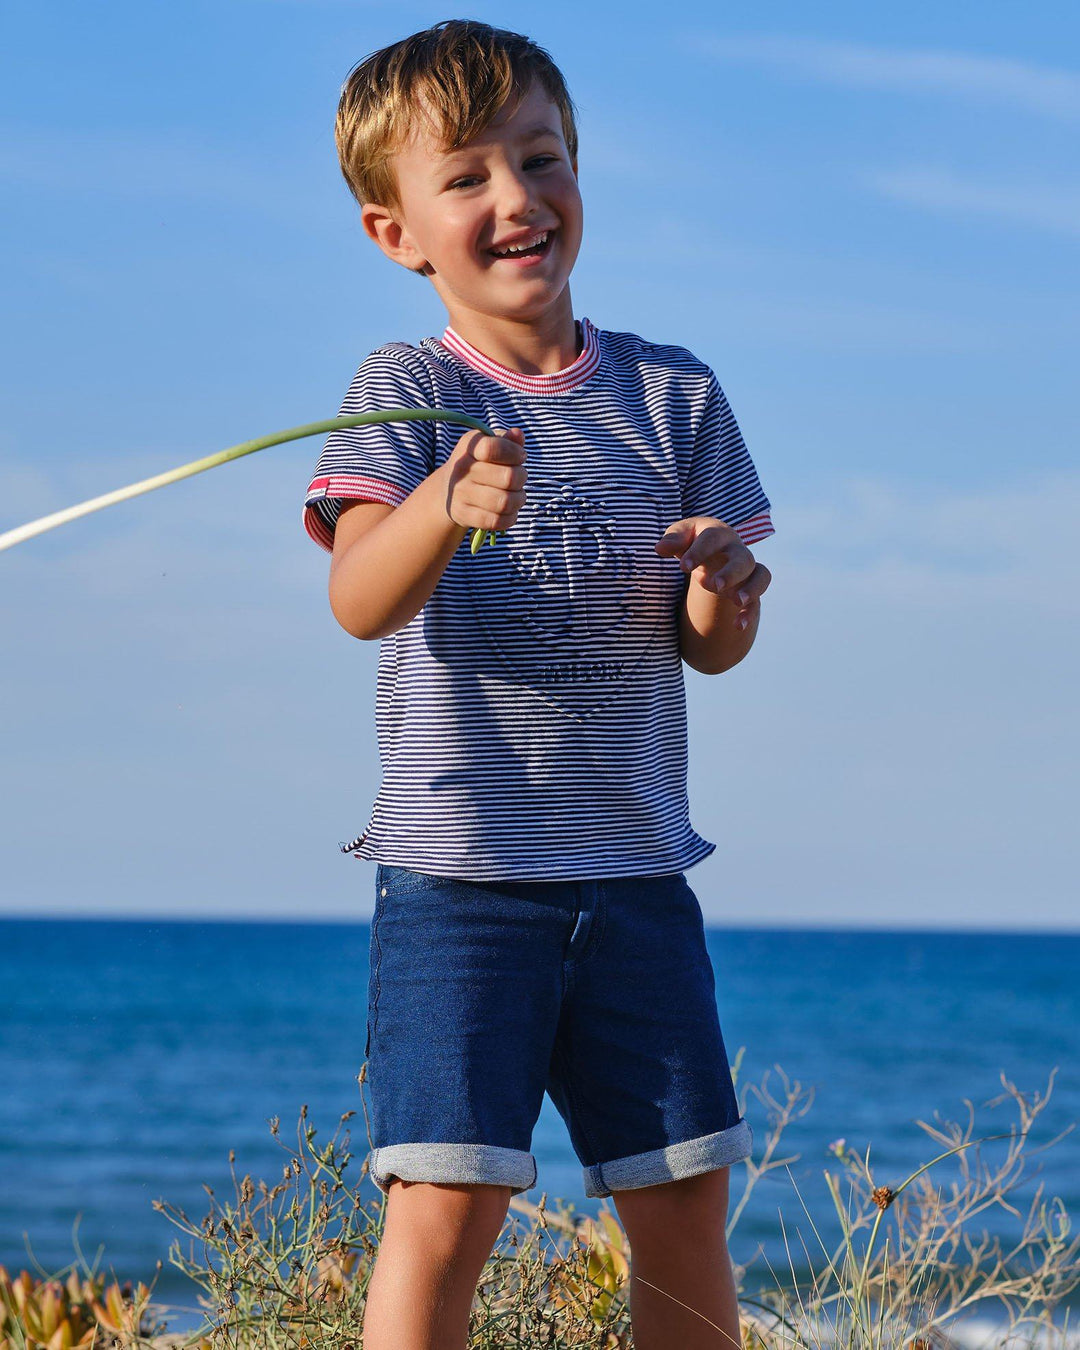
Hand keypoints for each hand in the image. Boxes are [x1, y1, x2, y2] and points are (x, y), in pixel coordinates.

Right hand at [445, 427, 527, 537]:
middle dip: (522, 477)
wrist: (448, 491)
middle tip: (519, 478)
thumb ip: (507, 441)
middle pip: (508, 477)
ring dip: (519, 499)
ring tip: (517, 496)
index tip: (520, 457)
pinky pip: (497, 521)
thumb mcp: (489, 446)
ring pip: (505, 502)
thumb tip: (518, 434)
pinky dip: (510, 517)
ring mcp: (460, 493)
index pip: (493, 448)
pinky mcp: (464, 515)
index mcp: (469, 446)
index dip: (515, 453)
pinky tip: (509, 511)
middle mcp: (461, 469)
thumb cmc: (479, 465)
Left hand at [655, 516, 770, 630]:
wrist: (713, 553)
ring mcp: (747, 570)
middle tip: (715, 586)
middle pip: (743, 558)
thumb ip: (672, 540)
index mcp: (718, 534)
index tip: (683, 567)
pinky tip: (738, 626)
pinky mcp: (750, 588)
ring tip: (736, 602)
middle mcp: (736, 550)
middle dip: (731, 572)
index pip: (712, 538)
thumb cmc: (693, 542)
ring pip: (761, 575)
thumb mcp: (680, 538)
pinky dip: (750, 613)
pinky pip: (757, 600)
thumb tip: (660, 548)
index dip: (699, 551)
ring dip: (751, 589)